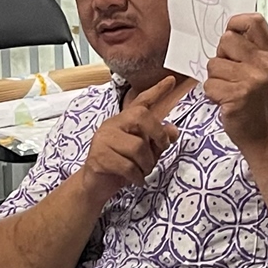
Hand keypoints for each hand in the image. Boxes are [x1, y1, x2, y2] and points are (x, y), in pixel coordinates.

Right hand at [78, 77, 181, 199]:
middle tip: (161, 149)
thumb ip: (157, 141)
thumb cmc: (119, 168)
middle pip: (141, 117)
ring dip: (147, 164)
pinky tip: (135, 180)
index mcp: (124, 121)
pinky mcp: (99, 156)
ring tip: (143, 171)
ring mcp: (103, 139)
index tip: (171, 81)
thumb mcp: (144, 153)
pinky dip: (137, 176)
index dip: (157, 91)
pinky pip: (128, 165)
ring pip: (137, 147)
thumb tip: (173, 130)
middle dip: (157, 135)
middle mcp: (112, 125)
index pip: (141, 102)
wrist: (94, 186)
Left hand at [203, 14, 267, 151]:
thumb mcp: (266, 72)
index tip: (232, 35)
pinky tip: (226, 102)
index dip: (236, 24)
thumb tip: (225, 35)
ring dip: (215, 79)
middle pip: (226, 40)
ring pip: (213, 64)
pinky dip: (212, 95)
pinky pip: (209, 85)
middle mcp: (264, 64)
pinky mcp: (237, 96)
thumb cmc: (261, 104)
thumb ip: (250, 52)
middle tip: (231, 75)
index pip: (254, 21)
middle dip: (221, 57)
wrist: (267, 137)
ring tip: (230, 91)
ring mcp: (252, 80)